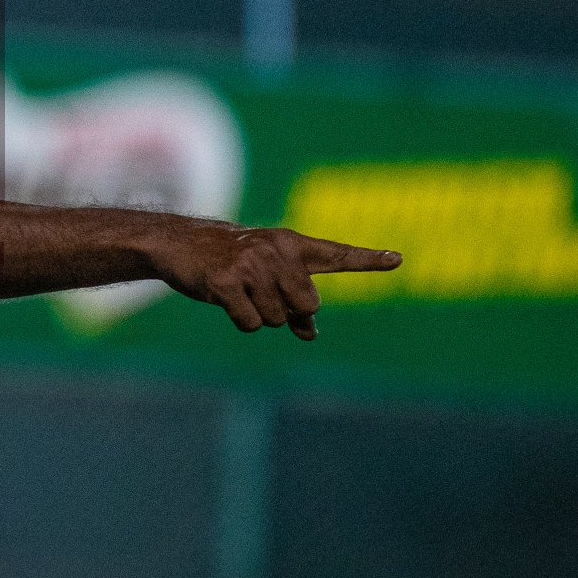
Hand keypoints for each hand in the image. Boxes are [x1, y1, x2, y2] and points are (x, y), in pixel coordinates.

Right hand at [146, 220, 401, 340]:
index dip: (368, 259)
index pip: (336, 254)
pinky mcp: (226, 281)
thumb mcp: (266, 274)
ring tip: (239, 290)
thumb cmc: (229, 260)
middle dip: (288, 309)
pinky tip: (224, 298)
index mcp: (291, 244)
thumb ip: (294, 300)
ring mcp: (251, 264)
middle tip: (260, 291)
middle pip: (307, 304)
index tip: (397, 259)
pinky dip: (241, 320)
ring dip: (260, 315)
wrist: (180, 243)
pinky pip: (252, 323)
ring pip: (279, 318)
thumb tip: (311, 334)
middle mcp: (276, 250)